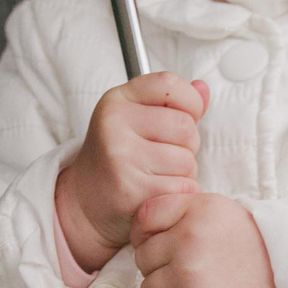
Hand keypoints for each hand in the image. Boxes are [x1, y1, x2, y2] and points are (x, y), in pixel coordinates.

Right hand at [55, 71, 208, 272]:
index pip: (170, 84)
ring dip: (185, 174)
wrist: (84, 203)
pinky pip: (183, 187)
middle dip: (188, 146)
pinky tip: (160, 193)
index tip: (184, 118)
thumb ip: (172, 104)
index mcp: (117, 100)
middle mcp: (114, 123)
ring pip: (187, 161)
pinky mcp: (130, 188)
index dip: (190, 102)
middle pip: (186, 127)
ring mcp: (120, 156)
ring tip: (160, 176)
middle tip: (166, 157)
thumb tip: (203, 88)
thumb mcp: (136, 120)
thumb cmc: (118, 158)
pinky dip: (180, 194)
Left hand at [133, 192, 287, 287]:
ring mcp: (194, 276)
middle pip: (144, 259)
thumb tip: (141, 232)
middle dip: (161, 270)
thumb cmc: (259, 252)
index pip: (144, 219)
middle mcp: (192, 238)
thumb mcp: (224, 213)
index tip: (166, 248)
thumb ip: (184, 212)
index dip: (148, 237)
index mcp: (199, 208)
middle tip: (195, 275)